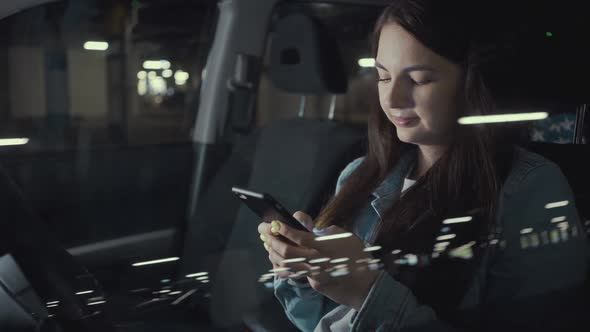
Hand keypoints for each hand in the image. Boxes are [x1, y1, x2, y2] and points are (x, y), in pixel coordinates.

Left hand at [258, 212, 379, 309]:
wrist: (366, 284)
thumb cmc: (357, 255)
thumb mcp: (343, 235)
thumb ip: (322, 229)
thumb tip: (304, 222)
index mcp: (323, 245)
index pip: (297, 235)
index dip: (282, 228)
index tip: (273, 222)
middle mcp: (315, 260)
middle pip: (286, 250)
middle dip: (271, 238)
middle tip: (262, 230)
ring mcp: (313, 273)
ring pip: (286, 263)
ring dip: (273, 252)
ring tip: (267, 242)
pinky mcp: (313, 283)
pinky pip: (292, 273)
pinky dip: (281, 265)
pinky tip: (275, 259)